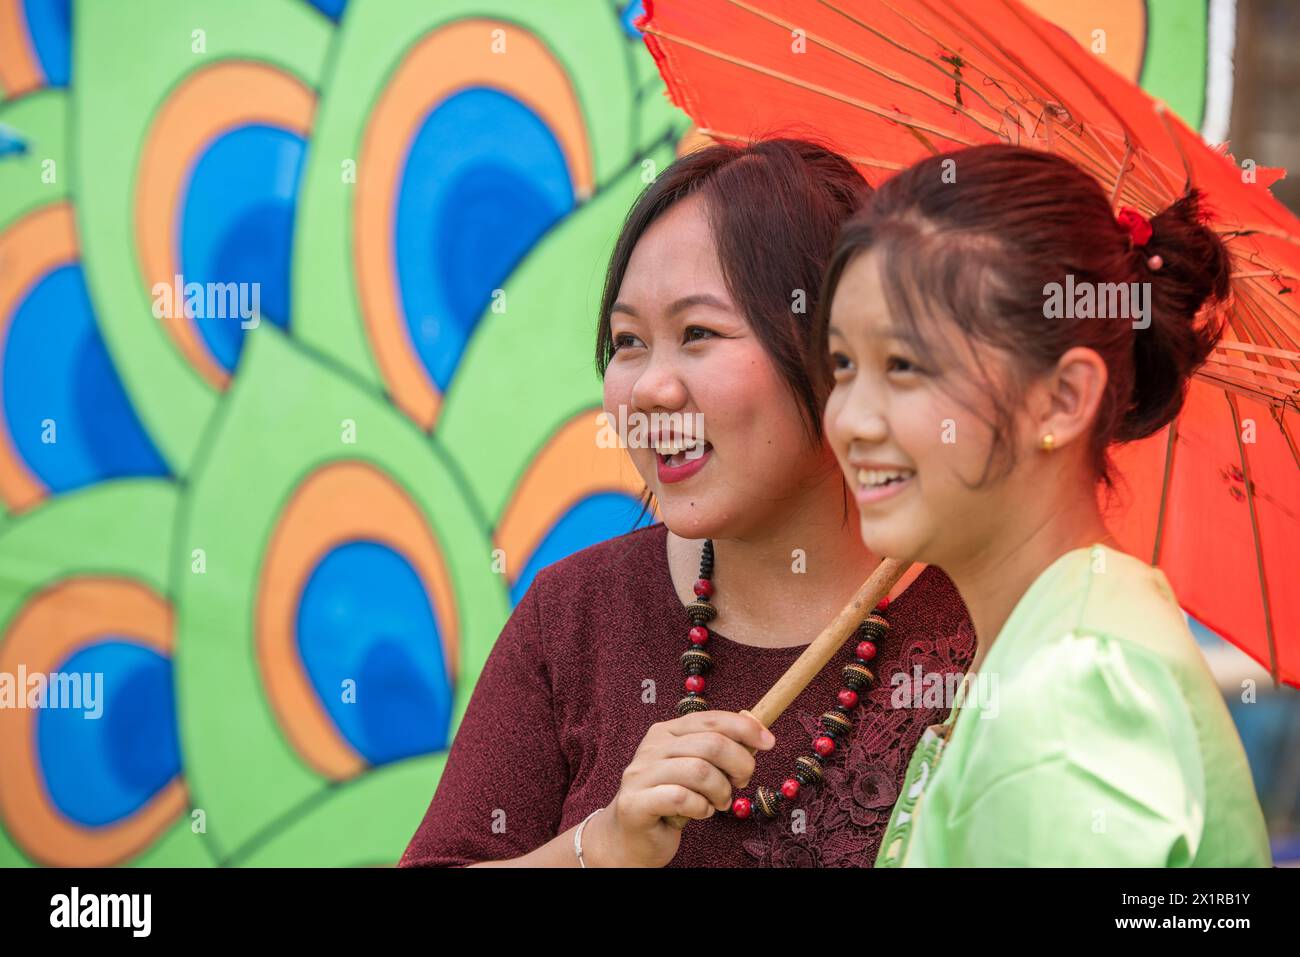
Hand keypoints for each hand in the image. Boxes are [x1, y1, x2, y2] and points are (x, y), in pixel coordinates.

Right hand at [590, 710, 775, 866]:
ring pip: (700, 771)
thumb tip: (753, 724)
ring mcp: (640, 774)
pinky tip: (701, 812)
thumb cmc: (671, 801)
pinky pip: (682, 798)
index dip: (744, 728)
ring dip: (721, 792)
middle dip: (739, 765)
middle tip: (742, 783)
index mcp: (667, 732)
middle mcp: (652, 747)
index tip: (769, 742)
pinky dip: (701, 808)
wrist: (630, 837)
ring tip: (720, 802)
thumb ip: (718, 746)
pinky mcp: (636, 802)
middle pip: (711, 744)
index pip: (711, 719)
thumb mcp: (696, 767)